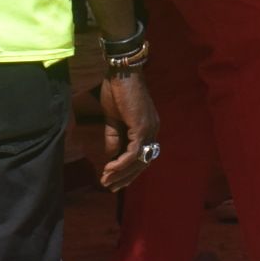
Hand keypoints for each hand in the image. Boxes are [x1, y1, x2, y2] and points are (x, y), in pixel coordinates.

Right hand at [97, 70, 160, 191]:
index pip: (142, 156)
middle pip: (142, 162)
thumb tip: (111, 157)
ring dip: (121, 173)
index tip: (114, 179)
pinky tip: (109, 169)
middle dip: (125, 177)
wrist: (120, 73)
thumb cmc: (116, 91)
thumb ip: (113, 138)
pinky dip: (121, 163)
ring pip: (138, 160)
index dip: (128, 170)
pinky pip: (132, 152)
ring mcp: (150, 130)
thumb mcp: (112, 119)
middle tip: (110, 187)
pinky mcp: (142, 128)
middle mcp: (153, 131)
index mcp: (148, 128)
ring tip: (106, 181)